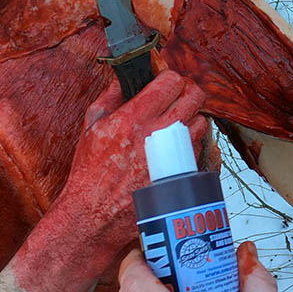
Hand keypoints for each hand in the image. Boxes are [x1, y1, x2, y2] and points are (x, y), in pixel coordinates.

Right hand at [58, 69, 208, 261]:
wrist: (94, 215)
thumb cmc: (90, 172)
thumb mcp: (91, 126)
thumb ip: (110, 96)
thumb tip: (124, 76)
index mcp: (134, 118)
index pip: (170, 81)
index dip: (170, 77)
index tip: (165, 81)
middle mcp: (157, 133)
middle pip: (194, 96)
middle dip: (189, 90)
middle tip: (180, 94)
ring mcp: (172, 155)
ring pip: (202, 121)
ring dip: (193, 116)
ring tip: (178, 121)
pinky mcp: (181, 173)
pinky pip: (198, 147)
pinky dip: (192, 141)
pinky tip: (177, 144)